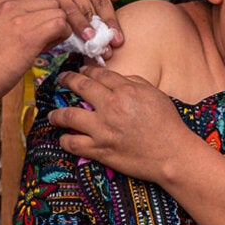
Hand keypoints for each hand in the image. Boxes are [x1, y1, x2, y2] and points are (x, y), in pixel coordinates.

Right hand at [0, 0, 70, 103]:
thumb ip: (10, 19)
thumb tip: (37, 21)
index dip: (42, 10)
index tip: (38, 27)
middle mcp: (8, 4)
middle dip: (52, 17)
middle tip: (45, 37)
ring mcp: (18, 18)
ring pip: (58, 11)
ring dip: (58, 27)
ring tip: (45, 44)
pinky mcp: (29, 36)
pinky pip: (60, 25)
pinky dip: (61, 36)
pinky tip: (48, 48)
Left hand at [44, 0, 125, 54]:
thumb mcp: (61, 1)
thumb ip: (69, 19)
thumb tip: (87, 43)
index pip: (70, 10)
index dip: (81, 25)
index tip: (90, 38)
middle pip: (89, 7)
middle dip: (101, 29)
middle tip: (110, 45)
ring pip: (103, 1)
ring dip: (111, 21)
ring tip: (118, 38)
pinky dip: (115, 0)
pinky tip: (110, 2)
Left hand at [48, 65, 200, 181]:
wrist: (172, 154)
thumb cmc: (168, 124)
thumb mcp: (155, 94)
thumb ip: (135, 82)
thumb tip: (118, 79)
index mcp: (125, 91)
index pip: (99, 75)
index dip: (87, 70)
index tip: (81, 70)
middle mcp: (110, 107)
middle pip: (81, 87)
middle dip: (68, 80)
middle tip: (61, 79)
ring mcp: (102, 129)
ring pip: (69, 116)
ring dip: (57, 114)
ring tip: (52, 115)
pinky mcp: (100, 150)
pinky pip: (74, 144)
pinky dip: (65, 141)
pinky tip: (63, 138)